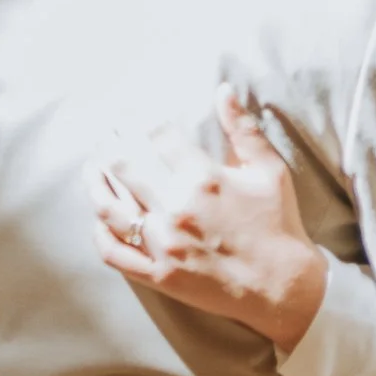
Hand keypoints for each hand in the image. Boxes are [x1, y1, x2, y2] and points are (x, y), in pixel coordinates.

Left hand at [90, 86, 327, 352]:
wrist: (283, 286)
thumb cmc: (278, 223)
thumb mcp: (270, 170)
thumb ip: (244, 129)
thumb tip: (223, 89)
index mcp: (204, 178)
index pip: (158, 137)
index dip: (139, 122)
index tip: (129, 115)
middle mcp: (177, 208)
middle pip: (126, 167)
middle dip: (111, 145)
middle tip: (105, 135)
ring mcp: (164, 244)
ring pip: (111, 208)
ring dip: (96, 184)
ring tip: (92, 169)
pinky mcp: (159, 274)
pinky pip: (115, 253)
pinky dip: (100, 235)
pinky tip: (97, 219)